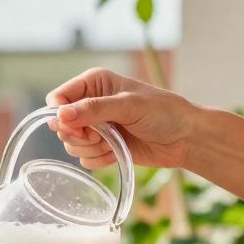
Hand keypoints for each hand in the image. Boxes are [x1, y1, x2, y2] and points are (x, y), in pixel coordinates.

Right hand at [45, 68, 200, 169]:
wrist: (185, 138)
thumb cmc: (163, 113)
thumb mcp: (128, 106)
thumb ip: (94, 110)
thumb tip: (60, 115)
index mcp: (94, 83)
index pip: (58, 98)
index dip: (61, 116)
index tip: (78, 127)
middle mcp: (91, 103)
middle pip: (61, 125)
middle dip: (79, 135)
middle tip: (101, 137)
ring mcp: (97, 127)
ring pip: (72, 145)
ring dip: (91, 149)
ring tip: (114, 143)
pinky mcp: (103, 147)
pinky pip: (85, 159)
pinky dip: (100, 160)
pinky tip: (118, 153)